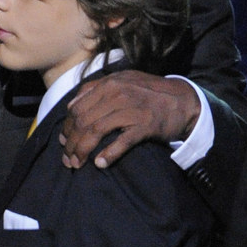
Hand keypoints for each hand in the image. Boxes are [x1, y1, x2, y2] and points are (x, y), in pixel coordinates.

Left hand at [60, 70, 199, 168]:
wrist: (184, 100)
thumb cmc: (148, 93)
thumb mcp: (121, 82)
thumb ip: (96, 89)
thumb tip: (71, 106)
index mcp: (107, 84)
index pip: (76, 108)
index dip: (66, 127)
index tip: (63, 141)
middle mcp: (116, 94)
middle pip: (83, 121)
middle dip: (70, 142)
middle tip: (67, 159)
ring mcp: (131, 109)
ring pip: (96, 131)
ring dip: (83, 150)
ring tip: (77, 163)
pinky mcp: (145, 125)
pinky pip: (122, 141)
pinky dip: (109, 154)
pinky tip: (100, 164)